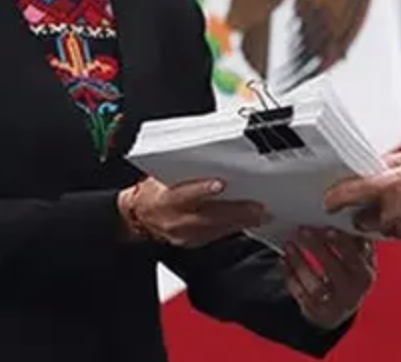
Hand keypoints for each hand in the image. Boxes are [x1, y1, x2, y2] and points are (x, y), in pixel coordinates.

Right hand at [118, 176, 269, 247]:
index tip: (220, 184)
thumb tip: (213, 158)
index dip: (202, 190)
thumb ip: (186, 171)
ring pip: (217, 229)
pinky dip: (233, 228)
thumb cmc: (153, 191)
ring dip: (241, 222)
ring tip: (261, 215)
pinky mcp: (190, 242)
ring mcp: (183, 234)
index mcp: (166, 199)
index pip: (184, 194)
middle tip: (258, 207)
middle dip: (236, 212)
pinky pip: (215, 236)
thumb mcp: (162, 176)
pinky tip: (247, 222)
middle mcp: (175, 220)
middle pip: (209, 217)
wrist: (139, 215)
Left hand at [282, 227, 375, 328]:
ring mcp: (333, 305)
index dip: (341, 243)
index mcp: (365, 275)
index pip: (355, 257)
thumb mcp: (361, 259)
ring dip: (300, 262)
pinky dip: (289, 276)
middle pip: (333, 269)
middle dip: (317, 248)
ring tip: (289, 244)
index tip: (327, 228)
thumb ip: (356, 242)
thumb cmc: (351, 274)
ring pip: (314, 284)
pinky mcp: (315, 312)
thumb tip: (346, 216)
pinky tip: (283, 260)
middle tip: (303, 230)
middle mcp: (352, 293)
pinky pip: (300, 293)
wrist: (342, 309)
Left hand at [323, 145, 400, 243]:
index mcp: (390, 187)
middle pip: (365, 221)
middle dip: (368, 213)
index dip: (335, 198)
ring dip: (393, 221)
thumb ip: (393, 163)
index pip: (349, 195)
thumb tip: (378, 165)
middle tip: (382, 200)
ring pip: (390, 231)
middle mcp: (396, 213)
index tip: (330, 200)